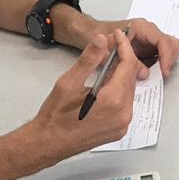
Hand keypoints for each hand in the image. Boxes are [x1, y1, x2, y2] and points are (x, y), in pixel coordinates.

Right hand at [27, 31, 139, 157]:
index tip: (117, 35)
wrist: (47, 144)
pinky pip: (125, 104)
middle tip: (109, 47)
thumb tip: (102, 40)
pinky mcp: (119, 130)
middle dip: (123, 59)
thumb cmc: (55, 116)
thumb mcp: (68, 82)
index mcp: (113, 100)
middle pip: (131, 78)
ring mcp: (123, 124)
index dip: (124, 47)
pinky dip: (119, 90)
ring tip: (105, 64)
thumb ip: (89, 59)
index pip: (128, 65)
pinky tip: (105, 84)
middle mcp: (123, 114)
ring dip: (120, 75)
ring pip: (129, 90)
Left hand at [53, 11, 178, 77]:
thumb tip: (143, 72)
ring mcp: (149, 37)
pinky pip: (162, 53)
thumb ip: (124, 60)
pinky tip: (152, 72)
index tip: (164, 71)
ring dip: (166, 61)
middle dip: (169, 59)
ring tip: (158, 74)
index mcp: (140, 27)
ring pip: (169, 48)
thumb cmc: (95, 36)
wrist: (88, 32)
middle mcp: (147, 30)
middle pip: (171, 43)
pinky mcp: (147, 45)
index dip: (166, 56)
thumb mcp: (106, 50)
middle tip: (162, 74)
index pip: (162, 40)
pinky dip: (161, 63)